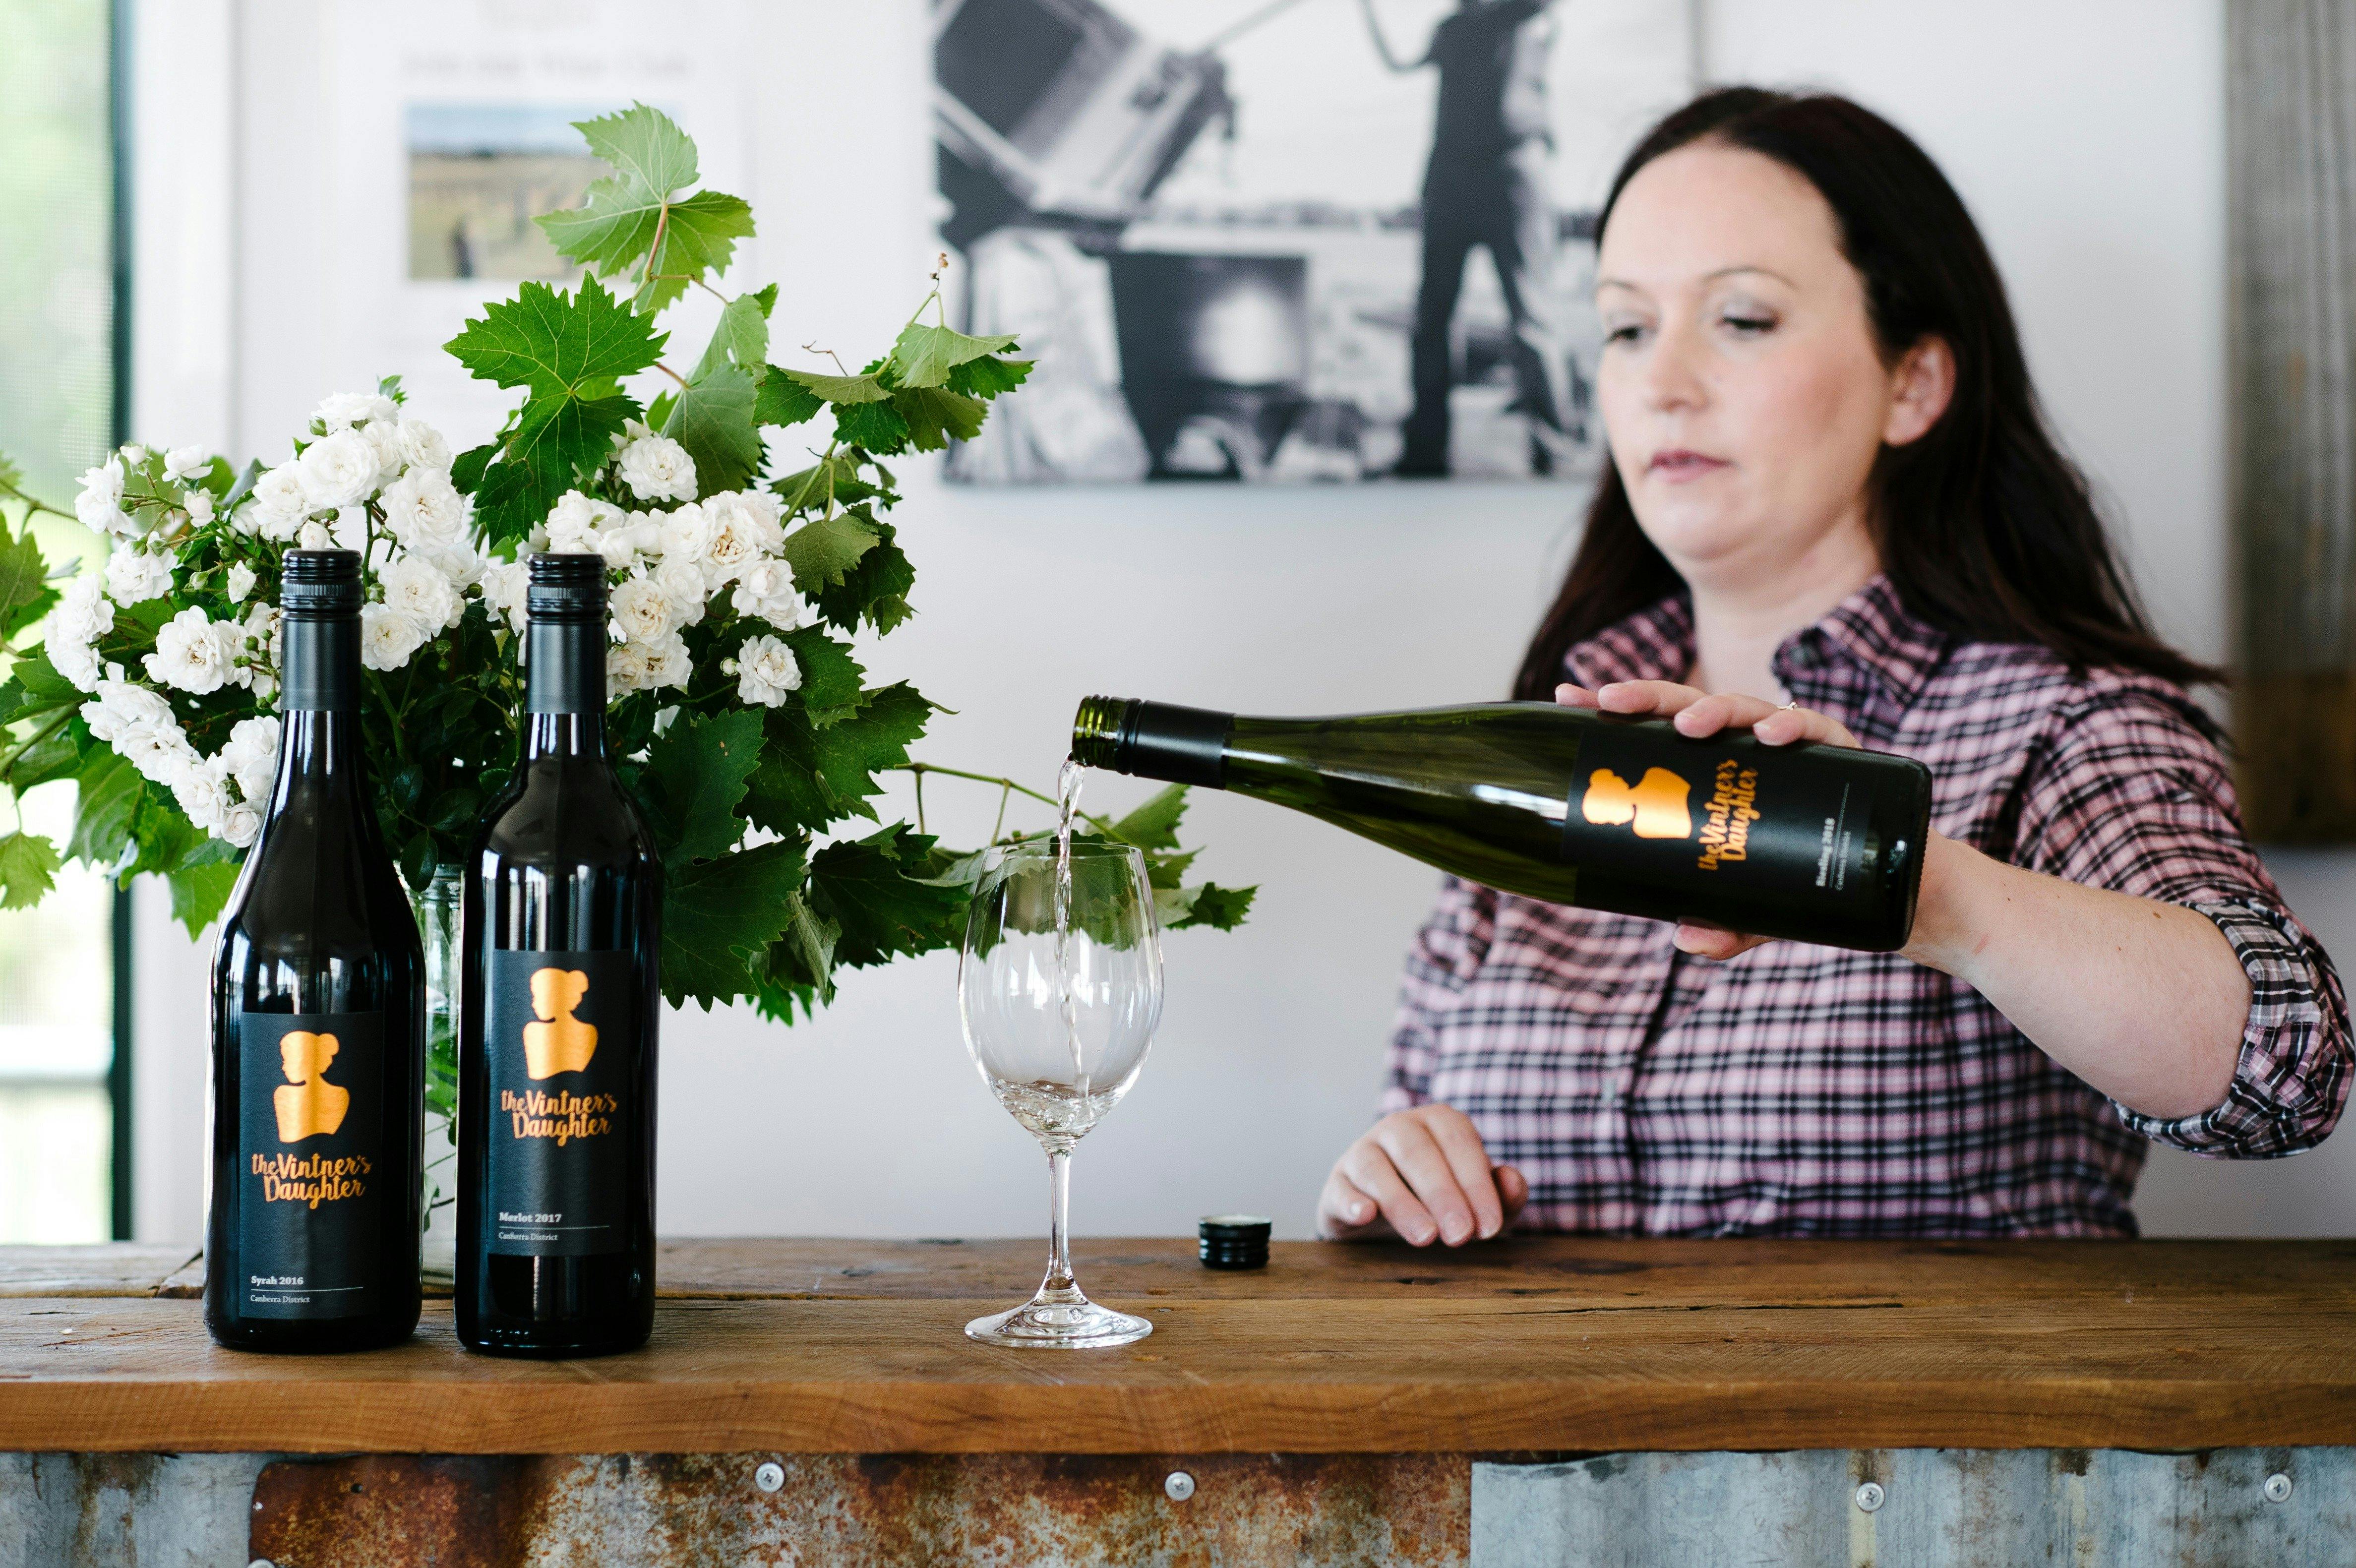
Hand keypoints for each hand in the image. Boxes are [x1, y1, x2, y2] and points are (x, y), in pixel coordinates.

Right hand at [1318, 1103, 1529, 1243]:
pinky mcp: (1337, 1183)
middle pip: (1418, 1152)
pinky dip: (1352, 1201)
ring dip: (1402, 1203)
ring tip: (1426, 1237)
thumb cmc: (1442, 1204)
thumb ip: (1503, 1194)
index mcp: (1438, 1122)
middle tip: (1462, 1236)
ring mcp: (1362, 1152)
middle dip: (1443, 1195)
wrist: (1387, 1221)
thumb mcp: (1479, 1203)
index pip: (1459, 1142)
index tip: (1490, 1227)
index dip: (1476, 1184)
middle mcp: (1398, 1128)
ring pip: (1376, 1168)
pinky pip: (1341, 1188)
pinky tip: (1367, 1215)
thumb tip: (1514, 1181)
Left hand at [1556, 678, 1860, 960]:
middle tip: (1611, 701)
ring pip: (1747, 709)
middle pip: (1691, 708)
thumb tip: (1687, 941)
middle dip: (1648, 698)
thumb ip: (1726, 926)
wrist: (1893, 886)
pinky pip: (1816, 729)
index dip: (1616, 709)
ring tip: (1687, 726)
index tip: (1568, 697)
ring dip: (1714, 710)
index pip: (1658, 729)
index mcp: (1717, 769)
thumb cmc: (1807, 883)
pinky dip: (1792, 725)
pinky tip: (1770, 736)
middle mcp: (1749, 748)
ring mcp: (1794, 747)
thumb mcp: (1758, 912)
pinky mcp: (1842, 753)